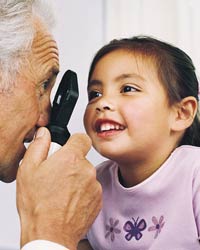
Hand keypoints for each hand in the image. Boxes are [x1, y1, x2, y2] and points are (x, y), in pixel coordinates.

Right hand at [16, 127, 101, 249]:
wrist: (50, 235)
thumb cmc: (38, 206)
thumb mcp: (28, 170)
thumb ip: (39, 146)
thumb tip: (45, 134)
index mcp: (71, 158)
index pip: (82, 138)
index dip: (74, 142)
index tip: (68, 148)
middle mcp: (86, 170)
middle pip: (81, 159)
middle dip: (71, 164)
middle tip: (56, 177)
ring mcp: (94, 186)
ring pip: (86, 175)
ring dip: (77, 180)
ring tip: (61, 193)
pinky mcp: (98, 200)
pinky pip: (91, 189)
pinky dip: (82, 193)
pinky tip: (68, 201)